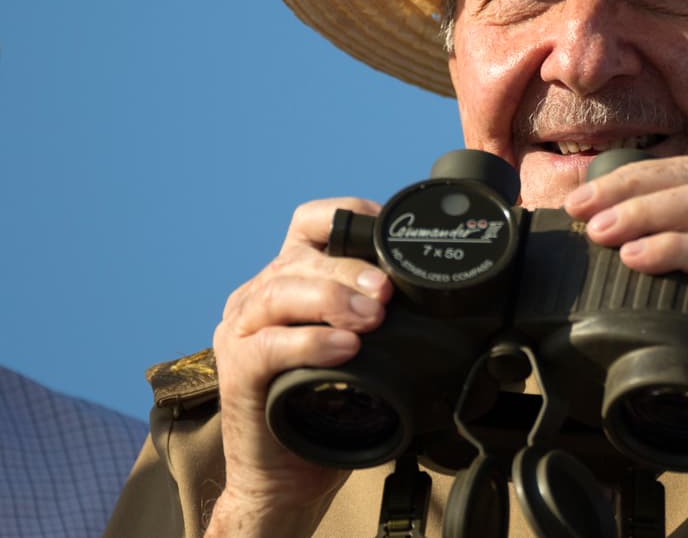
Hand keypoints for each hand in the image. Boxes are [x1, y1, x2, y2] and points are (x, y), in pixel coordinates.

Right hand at [207, 198, 390, 536]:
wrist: (288, 477)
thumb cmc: (331, 407)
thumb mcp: (362, 347)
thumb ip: (382, 314)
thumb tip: (445, 296)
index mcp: (291, 277)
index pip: (311, 223)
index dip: (348, 215)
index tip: (387, 231)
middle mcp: (261, 295)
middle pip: (303, 257)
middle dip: (351, 267)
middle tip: (387, 292)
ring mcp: (242, 330)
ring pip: (283, 293)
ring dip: (333, 300)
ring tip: (372, 319)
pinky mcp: (237, 369)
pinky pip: (269, 345)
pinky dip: (311, 343)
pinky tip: (345, 348)